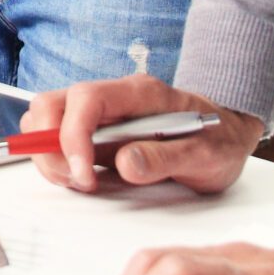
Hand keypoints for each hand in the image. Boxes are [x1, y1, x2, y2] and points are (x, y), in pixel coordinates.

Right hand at [18, 75, 260, 193]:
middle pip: (51, 104)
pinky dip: (56, 159)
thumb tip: (126, 163)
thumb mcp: (205, 156)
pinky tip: (83, 177)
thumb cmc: (218, 140)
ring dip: (48, 154)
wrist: (227, 133)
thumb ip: (165, 158)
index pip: (86, 99)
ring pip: (46, 118)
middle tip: (76, 179)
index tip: (83, 173)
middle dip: (49, 146)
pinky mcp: (95, 131)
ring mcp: (101, 113)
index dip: (73, 136)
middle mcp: (113, 97)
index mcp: (139, 93)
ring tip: (80, 180)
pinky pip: (56, 136)